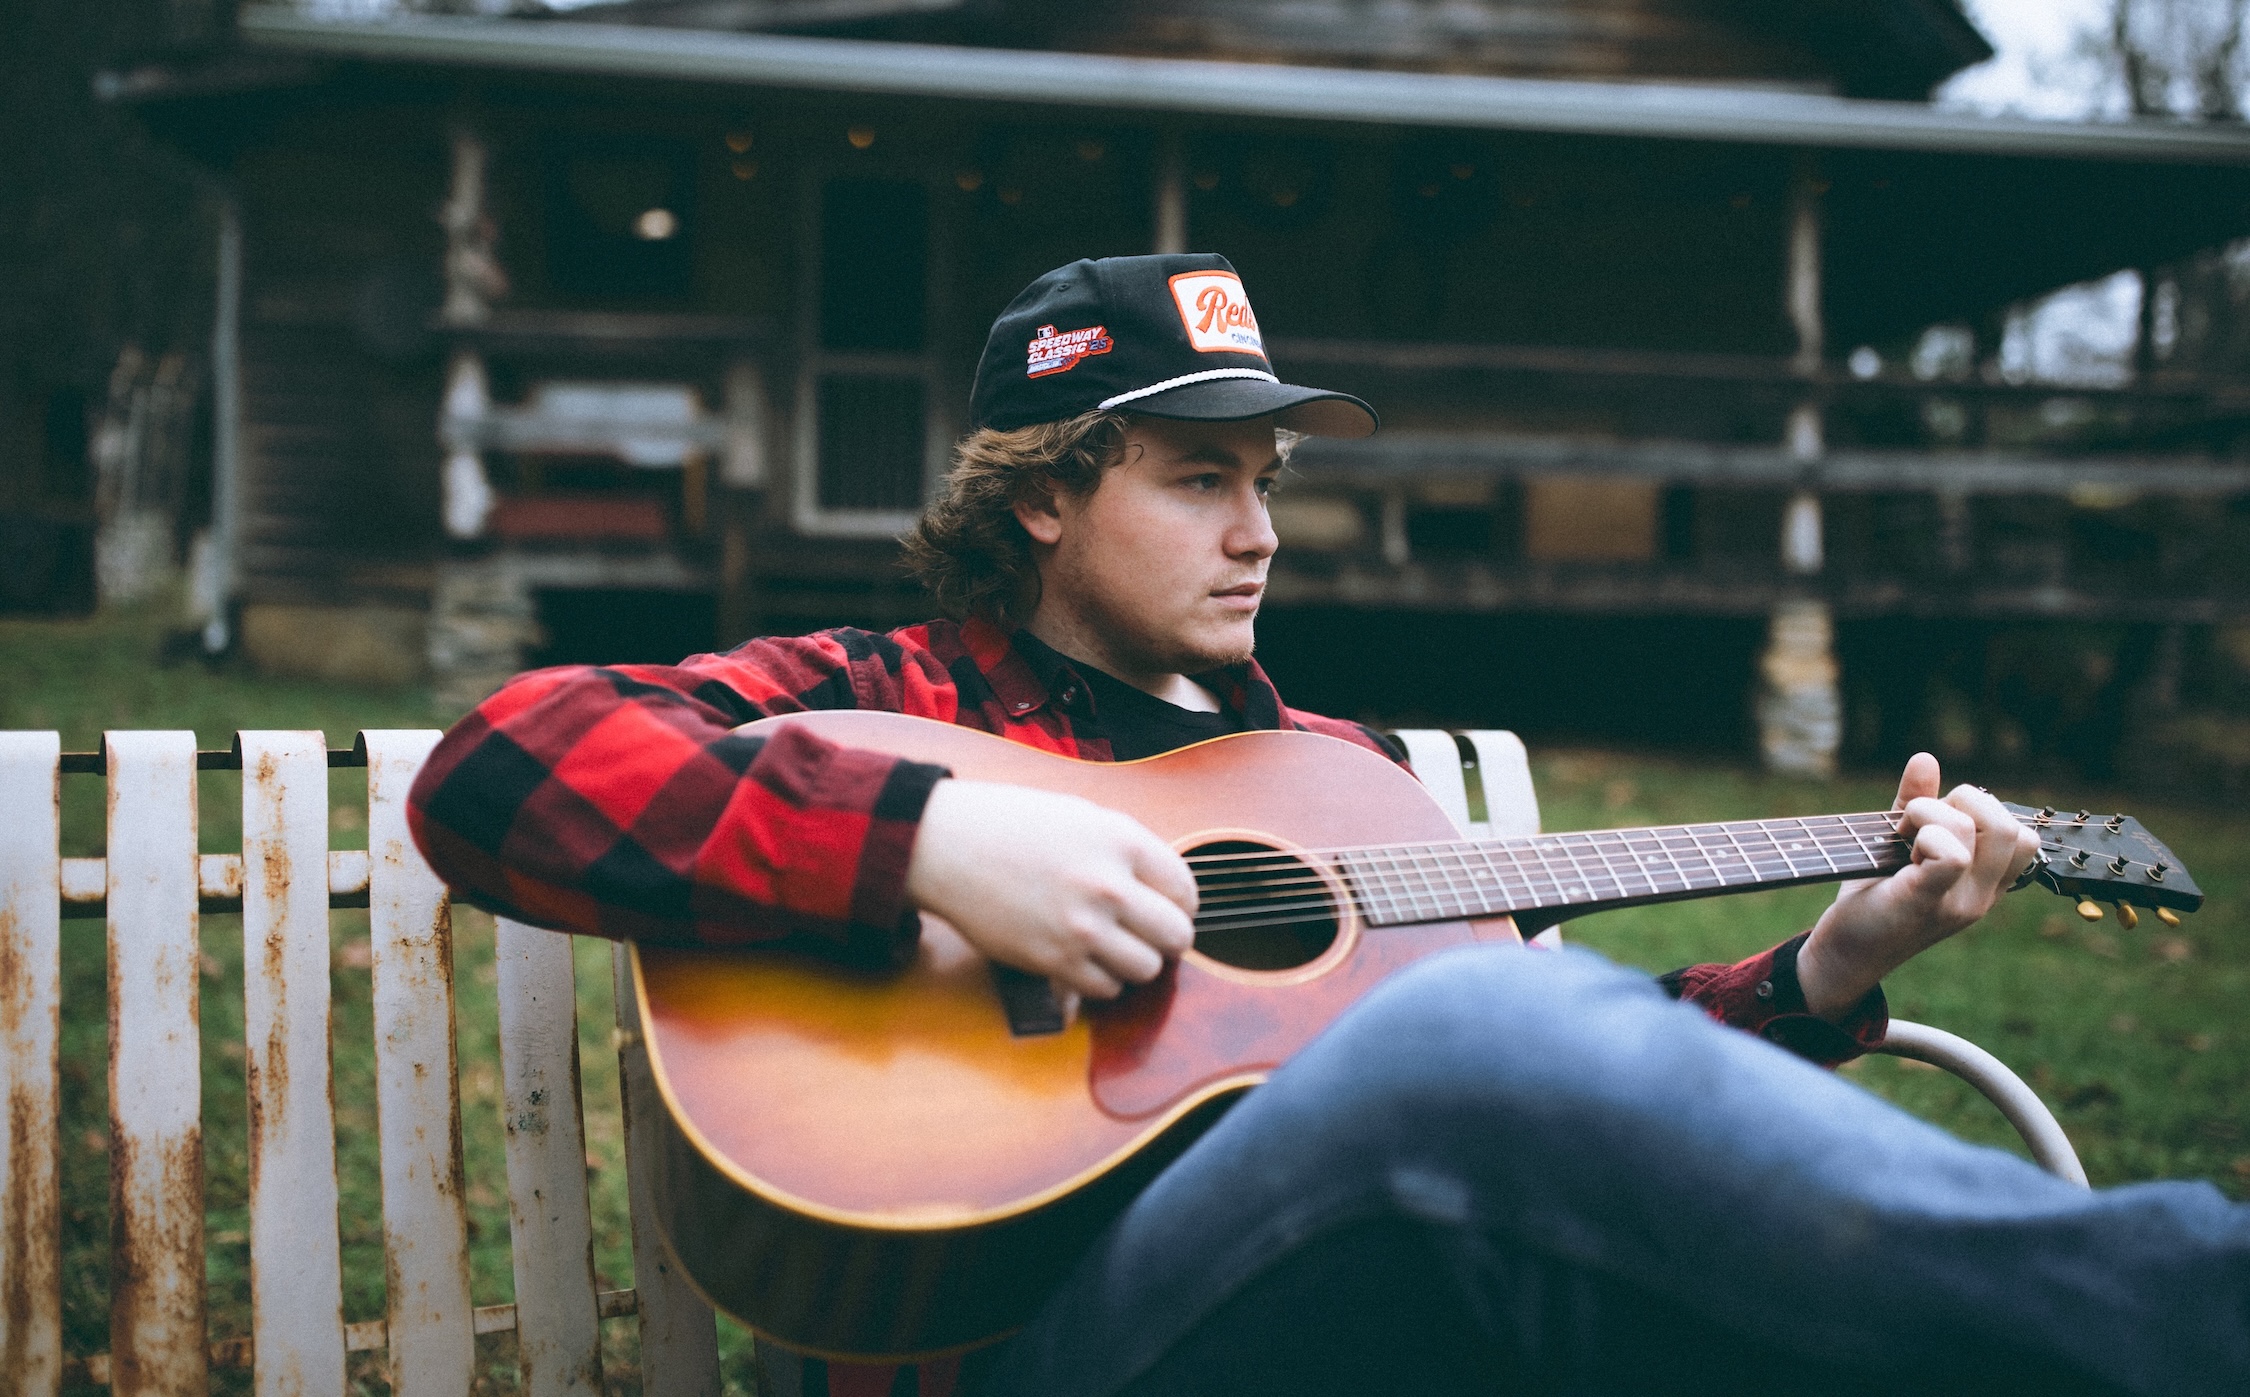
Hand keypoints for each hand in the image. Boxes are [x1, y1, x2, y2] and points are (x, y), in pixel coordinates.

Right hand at [904, 779, 1197, 1000]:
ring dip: (1134, 962)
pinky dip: (1101, 980)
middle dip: (1167, 939)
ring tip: (1113, 946)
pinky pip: (1105, 988)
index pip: (1186, 890)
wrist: (949, 846)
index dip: (1181, 905)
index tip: (1168, 909)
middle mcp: (1109, 886)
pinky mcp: (1054, 962)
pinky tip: (1084, 958)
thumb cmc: (1014, 825)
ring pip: (1145, 969)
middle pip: (1177, 937)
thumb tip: (1168, 893)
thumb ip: (1130, 852)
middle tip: (1149, 935)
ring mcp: (1082, 928)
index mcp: (1122, 841)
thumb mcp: (1084, 817)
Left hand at [1796, 753, 2038, 1019]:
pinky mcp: (1927, 903)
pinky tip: (1900, 845)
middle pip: (2012, 827)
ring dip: (1935, 812)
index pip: (2024, 838)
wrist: (1842, 955)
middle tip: (1918, 821)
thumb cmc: (1871, 899)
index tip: (1939, 820)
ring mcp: (1959, 903)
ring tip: (1902, 833)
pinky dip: (1925, 833)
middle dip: (1965, 803)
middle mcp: (1982, 897)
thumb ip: (1916, 805)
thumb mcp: (1897, 848)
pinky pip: (1952, 854)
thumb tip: (1926, 758)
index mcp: (1983, 886)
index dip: (1983, 812)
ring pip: (1987, 830)